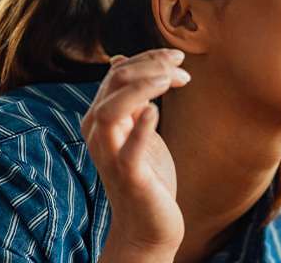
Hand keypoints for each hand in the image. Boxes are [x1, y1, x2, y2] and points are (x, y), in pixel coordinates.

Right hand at [81, 48, 190, 254]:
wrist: (147, 224)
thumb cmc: (146, 173)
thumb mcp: (136, 128)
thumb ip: (128, 98)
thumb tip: (119, 60)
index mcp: (101, 117)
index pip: (117, 73)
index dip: (148, 58)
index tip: (178, 57)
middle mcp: (98, 132)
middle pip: (114, 83)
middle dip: (150, 66)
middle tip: (182, 67)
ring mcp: (110, 154)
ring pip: (112, 110)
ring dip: (142, 87)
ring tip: (171, 79)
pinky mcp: (128, 175)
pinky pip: (128, 149)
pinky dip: (141, 127)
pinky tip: (156, 111)